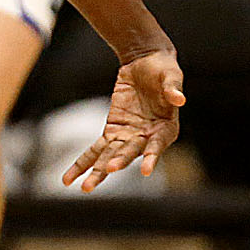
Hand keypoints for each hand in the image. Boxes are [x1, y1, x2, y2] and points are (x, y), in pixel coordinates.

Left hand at [63, 49, 186, 189]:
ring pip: (110, 157)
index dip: (151, 157)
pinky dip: (83, 163)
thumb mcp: (171, 74)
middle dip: (119, 162)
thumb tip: (179, 99)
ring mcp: (127, 137)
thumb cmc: (164, 70)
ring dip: (97, 172)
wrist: (146, 61)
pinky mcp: (112, 131)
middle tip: (109, 170)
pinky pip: (96, 150)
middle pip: (130, 153)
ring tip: (86, 188)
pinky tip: (70, 179)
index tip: (145, 169)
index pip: (157, 146)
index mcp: (166, 129)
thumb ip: (173, 88)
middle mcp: (147, 138)